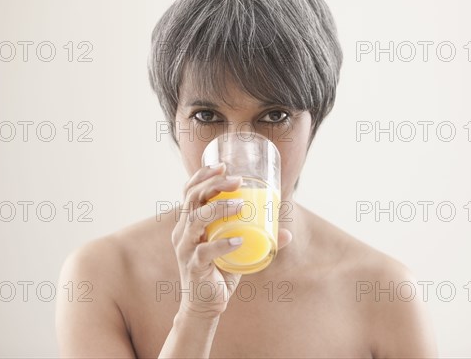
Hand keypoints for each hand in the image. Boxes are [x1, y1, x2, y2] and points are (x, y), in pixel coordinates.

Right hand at [171, 163, 290, 318]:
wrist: (206, 304)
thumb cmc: (219, 271)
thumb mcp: (238, 250)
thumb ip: (258, 239)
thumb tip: (287, 233)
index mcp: (189, 222)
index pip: (189, 191)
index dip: (203, 175)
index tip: (223, 164)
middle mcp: (183, 231)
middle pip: (192, 199)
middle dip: (213, 184)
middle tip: (237, 180)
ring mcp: (186, 249)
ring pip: (196, 220)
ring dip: (218, 209)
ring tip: (241, 206)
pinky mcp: (193, 266)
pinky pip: (205, 251)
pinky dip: (223, 244)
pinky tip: (238, 240)